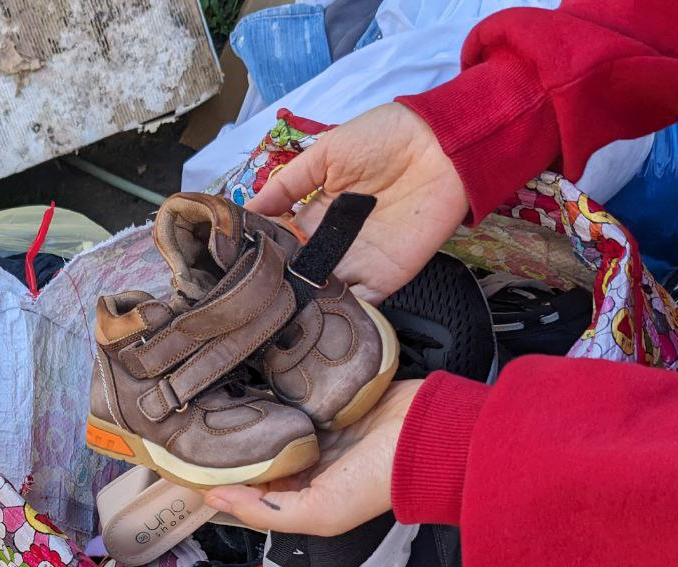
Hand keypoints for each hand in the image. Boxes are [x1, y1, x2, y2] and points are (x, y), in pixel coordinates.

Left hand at [204, 380, 422, 535]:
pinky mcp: (333, 396)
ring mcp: (322, 426)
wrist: (431, 435)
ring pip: (274, 417)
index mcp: (303, 493)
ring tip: (217, 387)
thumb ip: (265, 510)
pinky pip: (296, 389)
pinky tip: (253, 372)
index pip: (250, 487)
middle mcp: (310, 460)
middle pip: (259, 449)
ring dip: (252, 405)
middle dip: (232, 437)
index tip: (186, 456)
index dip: (221, 475)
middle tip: (195, 414)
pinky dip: (277, 383)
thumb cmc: (380, 480)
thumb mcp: (319, 512)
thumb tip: (211, 500)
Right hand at [249, 103, 469, 302]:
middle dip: (277, 286)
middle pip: (298, 274)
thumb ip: (287, 184)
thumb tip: (246, 209)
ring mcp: (358, 264)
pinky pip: (358, 306)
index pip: (281, 243)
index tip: (236, 265)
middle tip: (251, 296)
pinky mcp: (384, 279)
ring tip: (275, 312)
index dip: (261, 254)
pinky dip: (338, 315)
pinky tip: (313, 317)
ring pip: (322, 295)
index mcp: (316, 215)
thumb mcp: (326, 152)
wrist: (441, 144)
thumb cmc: (385, 138)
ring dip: (301, 305)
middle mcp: (333, 244)